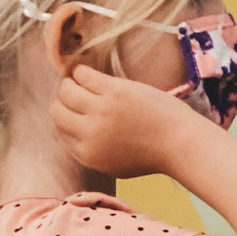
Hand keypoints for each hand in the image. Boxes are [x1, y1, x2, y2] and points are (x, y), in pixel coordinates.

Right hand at [51, 64, 203, 178]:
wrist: (180, 143)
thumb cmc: (152, 153)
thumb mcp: (114, 163)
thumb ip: (90, 150)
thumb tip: (69, 131)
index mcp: (88, 155)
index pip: (59, 132)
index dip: (66, 119)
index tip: (75, 111)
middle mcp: (89, 134)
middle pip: (57, 111)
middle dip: (64, 102)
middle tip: (78, 96)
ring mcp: (100, 111)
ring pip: (66, 90)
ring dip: (71, 84)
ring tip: (84, 84)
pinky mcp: (113, 91)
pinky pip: (82, 74)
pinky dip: (80, 72)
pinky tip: (89, 74)